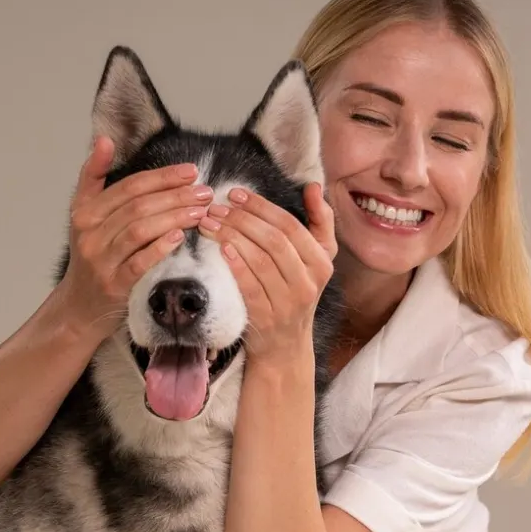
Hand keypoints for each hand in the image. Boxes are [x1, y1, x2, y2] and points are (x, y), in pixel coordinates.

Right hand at [56, 136, 213, 337]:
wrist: (79, 304)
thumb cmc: (91, 254)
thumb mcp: (84, 213)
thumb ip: (94, 176)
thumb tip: (104, 139)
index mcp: (85, 212)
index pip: (130, 187)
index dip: (162, 177)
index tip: (192, 171)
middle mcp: (90, 234)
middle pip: (138, 206)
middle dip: (175, 196)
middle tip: (204, 192)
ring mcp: (101, 261)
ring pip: (140, 230)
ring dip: (174, 217)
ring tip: (200, 211)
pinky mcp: (113, 285)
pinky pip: (139, 262)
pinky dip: (160, 247)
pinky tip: (180, 236)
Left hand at [199, 183, 336, 361]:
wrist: (285, 345)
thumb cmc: (296, 293)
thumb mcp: (316, 259)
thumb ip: (320, 222)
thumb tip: (315, 186)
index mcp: (321, 262)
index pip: (290, 226)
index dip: (261, 207)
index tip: (236, 193)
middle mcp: (309, 282)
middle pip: (274, 241)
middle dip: (242, 219)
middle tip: (216, 206)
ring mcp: (288, 302)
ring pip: (261, 260)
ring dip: (232, 237)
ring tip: (210, 223)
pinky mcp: (267, 318)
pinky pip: (250, 286)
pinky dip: (236, 265)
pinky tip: (221, 248)